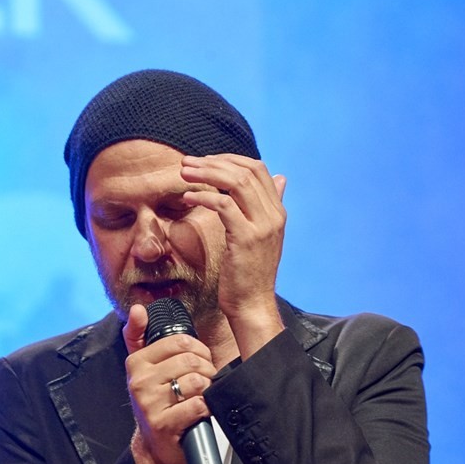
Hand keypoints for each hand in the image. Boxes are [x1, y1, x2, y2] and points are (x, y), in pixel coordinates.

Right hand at [122, 304, 216, 463]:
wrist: (155, 446)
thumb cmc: (155, 400)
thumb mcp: (145, 367)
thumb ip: (140, 335)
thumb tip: (138, 308)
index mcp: (137, 362)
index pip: (180, 341)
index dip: (199, 349)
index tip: (200, 360)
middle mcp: (140, 381)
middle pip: (191, 361)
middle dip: (207, 369)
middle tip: (206, 379)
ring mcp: (149, 404)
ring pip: (196, 381)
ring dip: (207, 389)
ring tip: (202, 394)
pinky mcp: (163, 424)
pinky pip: (197, 405)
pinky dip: (206, 407)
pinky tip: (201, 409)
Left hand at [180, 154, 286, 357]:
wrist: (252, 303)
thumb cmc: (251, 272)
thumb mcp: (264, 234)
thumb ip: (268, 206)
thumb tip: (280, 178)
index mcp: (277, 211)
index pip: (258, 169)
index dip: (230, 159)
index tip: (205, 161)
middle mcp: (273, 215)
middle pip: (246, 171)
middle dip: (213, 162)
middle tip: (187, 163)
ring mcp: (262, 226)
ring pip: (236, 182)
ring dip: (206, 173)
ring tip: (184, 173)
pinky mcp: (246, 238)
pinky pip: (224, 205)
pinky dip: (204, 196)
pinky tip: (188, 197)